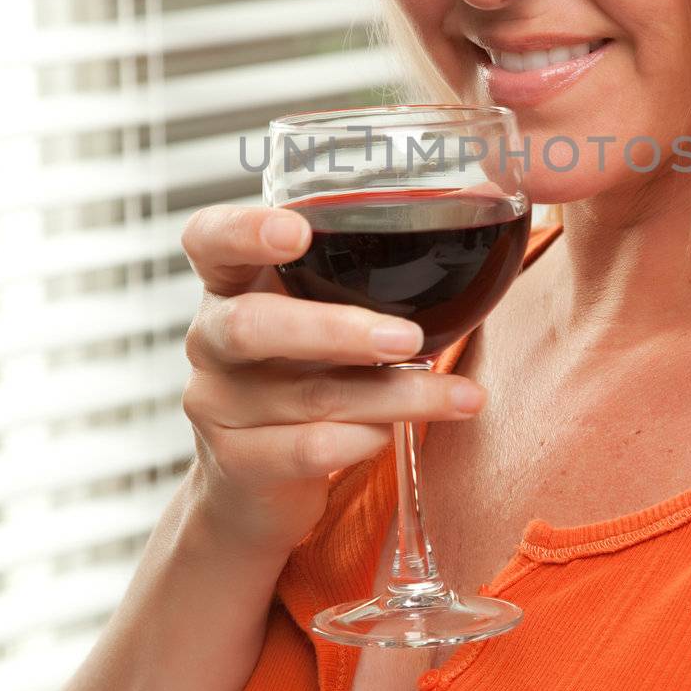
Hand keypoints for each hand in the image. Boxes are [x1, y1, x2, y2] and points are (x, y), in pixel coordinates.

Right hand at [178, 204, 486, 561]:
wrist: (257, 481)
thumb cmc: (306, 370)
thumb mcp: (318, 313)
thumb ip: (361, 273)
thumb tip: (481, 209)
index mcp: (231, 284)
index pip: (210, 239)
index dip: (244, 231)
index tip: (299, 231)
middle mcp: (209, 339)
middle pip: (251, 325)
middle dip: (335, 330)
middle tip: (408, 339)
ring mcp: (216, 404)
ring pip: (307, 395)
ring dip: (393, 396)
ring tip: (458, 396)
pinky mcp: (236, 464)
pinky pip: (306, 451)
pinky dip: (363, 441)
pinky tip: (396, 436)